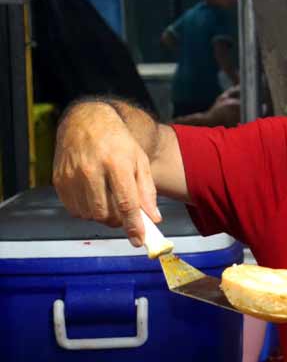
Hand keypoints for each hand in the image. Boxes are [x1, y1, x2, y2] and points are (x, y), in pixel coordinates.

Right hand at [53, 102, 159, 245]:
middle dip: (119, 221)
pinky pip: (74, 209)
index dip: (133, 225)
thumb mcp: (141, 161)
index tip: (139, 239)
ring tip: (111, 204)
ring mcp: (72, 175)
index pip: (126, 202)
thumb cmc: (118, 142)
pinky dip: (87, 211)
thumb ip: (147, 191)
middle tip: (126, 217)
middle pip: (105, 212)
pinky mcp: (59, 179)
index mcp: (117, 163)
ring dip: (103, 217)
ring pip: (89, 214)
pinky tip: (94, 199)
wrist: (87, 121)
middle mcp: (92, 169)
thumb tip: (153, 218)